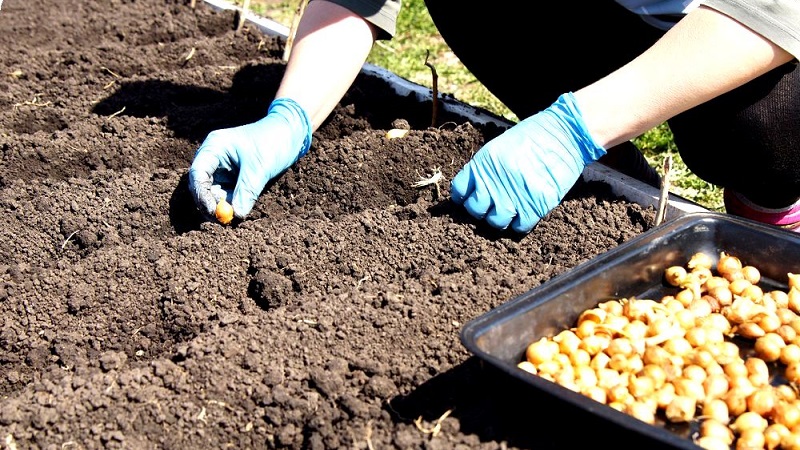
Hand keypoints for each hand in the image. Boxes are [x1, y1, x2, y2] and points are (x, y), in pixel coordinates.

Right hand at [188, 98, 311, 220]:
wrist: (290, 135)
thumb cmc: (273, 142)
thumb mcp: (259, 168)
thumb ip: (246, 191)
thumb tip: (236, 215)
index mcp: (214, 147)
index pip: (197, 173)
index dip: (201, 194)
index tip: (212, 212)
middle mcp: (214, 159)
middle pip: (202, 187)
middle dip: (211, 204)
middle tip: (224, 220)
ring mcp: (223, 169)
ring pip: (215, 194)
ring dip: (223, 207)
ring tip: (237, 214)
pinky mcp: (233, 179)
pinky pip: (227, 196)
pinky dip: (233, 204)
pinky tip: (242, 208)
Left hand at [450, 92, 606, 232]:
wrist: (565, 133)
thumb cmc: (534, 136)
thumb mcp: (500, 146)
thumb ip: (485, 168)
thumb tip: (475, 189)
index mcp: (483, 163)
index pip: (459, 190)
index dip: (463, 197)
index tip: (469, 199)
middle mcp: (495, 181)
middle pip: (475, 210)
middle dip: (481, 211)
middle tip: (490, 207)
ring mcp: (515, 195)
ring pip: (496, 221)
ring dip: (501, 219)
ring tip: (509, 211)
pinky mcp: (536, 205)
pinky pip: (520, 226)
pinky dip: (520, 224)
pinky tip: (525, 214)